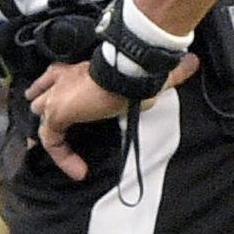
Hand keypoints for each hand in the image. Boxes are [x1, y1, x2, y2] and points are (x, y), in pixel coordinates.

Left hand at [23, 49, 192, 177]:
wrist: (126, 71)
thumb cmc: (137, 71)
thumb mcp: (151, 76)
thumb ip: (171, 73)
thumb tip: (193, 63)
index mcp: (81, 68)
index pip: (59, 74)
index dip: (54, 84)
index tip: (61, 95)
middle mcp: (64, 78)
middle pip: (40, 91)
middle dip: (40, 103)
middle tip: (44, 120)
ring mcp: (57, 95)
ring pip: (40, 115)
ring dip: (48, 133)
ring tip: (62, 155)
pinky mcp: (56, 113)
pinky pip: (51, 140)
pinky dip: (62, 156)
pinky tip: (78, 169)